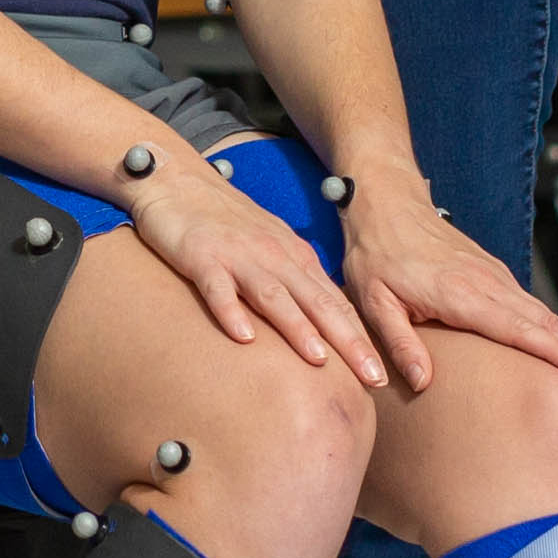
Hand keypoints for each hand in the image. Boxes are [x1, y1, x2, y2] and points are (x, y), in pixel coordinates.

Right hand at [127, 157, 389, 385]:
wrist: (178, 180)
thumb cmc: (225, 221)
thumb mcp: (270, 247)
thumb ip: (293, 281)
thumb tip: (322, 324)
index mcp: (294, 257)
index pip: (335, 303)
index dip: (360, 338)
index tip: (379, 374)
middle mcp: (273, 256)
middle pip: (317, 303)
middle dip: (347, 341)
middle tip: (372, 377)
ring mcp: (238, 256)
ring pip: (274, 296)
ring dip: (298, 327)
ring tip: (319, 360)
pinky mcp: (202, 256)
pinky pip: (218, 288)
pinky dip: (231, 312)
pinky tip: (243, 337)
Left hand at [332, 177, 557, 400]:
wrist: (386, 202)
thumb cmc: (376, 254)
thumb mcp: (373, 302)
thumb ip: (399, 342)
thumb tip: (422, 383)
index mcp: (462, 294)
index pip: (520, 329)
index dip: (556, 355)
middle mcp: (488, 284)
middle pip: (546, 325)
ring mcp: (495, 277)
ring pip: (545, 315)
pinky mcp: (493, 274)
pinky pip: (532, 306)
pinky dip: (556, 331)